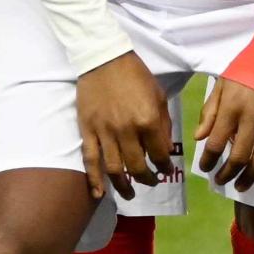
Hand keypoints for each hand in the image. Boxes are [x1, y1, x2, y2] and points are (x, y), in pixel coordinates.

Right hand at [75, 52, 175, 201]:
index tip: (166, 170)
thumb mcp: (159, 97)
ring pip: (114, 169)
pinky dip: (94, 180)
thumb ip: (163, 125)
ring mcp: (104, 132)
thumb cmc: (136, 76)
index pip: (159, 154)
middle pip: (137, 167)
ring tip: (131, 194)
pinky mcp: (87, 131)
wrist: (104, 59)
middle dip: (147, 179)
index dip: (165, 166)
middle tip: (152, 182)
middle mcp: (126, 131)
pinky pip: (90, 160)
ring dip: (124, 186)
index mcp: (148, 120)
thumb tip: (165, 149)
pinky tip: (99, 194)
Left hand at [197, 76, 253, 194]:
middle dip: (226, 173)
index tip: (204, 168)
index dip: (207, 160)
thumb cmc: (248, 69)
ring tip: (240, 186)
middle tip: (219, 181)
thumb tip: (199, 138)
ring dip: (249, 177)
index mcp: (233, 108)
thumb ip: (210, 112)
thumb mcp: (222, 85)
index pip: (215, 143)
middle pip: (238, 156)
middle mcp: (253, 119)